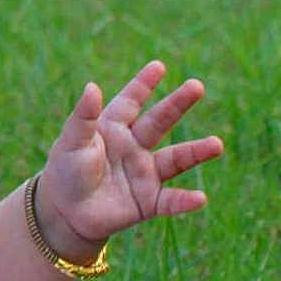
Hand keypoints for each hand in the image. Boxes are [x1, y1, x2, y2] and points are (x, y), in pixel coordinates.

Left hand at [39, 59, 224, 252]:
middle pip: (159, 121)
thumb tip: (92, 86)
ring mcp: (143, 173)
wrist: (64, 213)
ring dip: (196, 152)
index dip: (143, 84)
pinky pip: (170, 201)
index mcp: (113, 128)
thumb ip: (84, 117)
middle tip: (197, 86)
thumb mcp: (71, 142)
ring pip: (175, 159)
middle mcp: (134, 146)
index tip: (158, 66)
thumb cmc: (66, 172)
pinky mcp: (148, 201)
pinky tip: (200, 198)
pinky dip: (184, 201)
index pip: (131, 102)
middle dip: (177, 104)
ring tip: (217, 145)